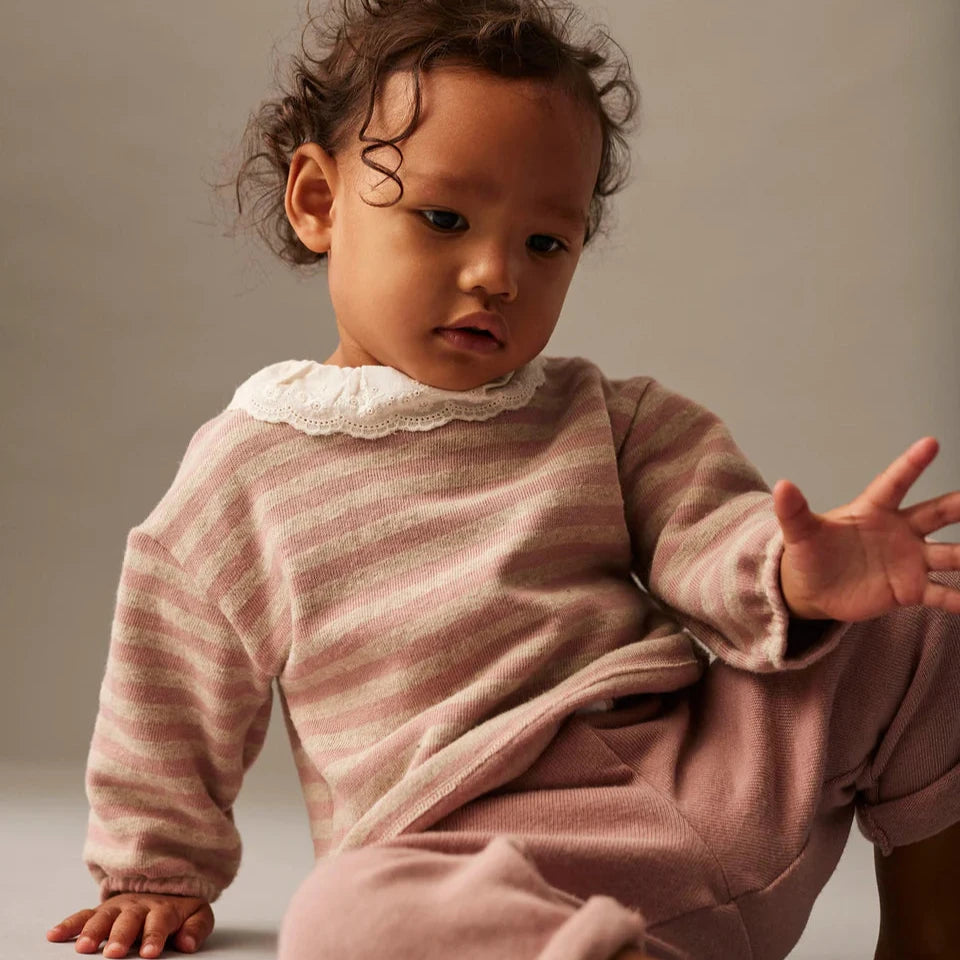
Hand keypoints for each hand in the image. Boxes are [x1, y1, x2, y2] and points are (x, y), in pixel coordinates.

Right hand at [46, 892, 213, 957]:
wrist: (164, 884)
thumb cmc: (179, 910)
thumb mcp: (197, 915)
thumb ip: (196, 928)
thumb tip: (187, 943)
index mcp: (163, 908)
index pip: (159, 922)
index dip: (154, 937)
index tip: (150, 953)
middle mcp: (138, 906)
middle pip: (129, 920)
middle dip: (120, 936)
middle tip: (113, 953)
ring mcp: (118, 907)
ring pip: (104, 916)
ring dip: (93, 931)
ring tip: (83, 948)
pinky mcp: (102, 910)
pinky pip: (84, 915)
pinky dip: (69, 924)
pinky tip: (54, 935)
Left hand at [774, 437, 959, 621]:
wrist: (813, 590)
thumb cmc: (810, 554)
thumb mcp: (799, 533)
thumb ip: (794, 511)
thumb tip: (782, 486)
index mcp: (873, 510)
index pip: (895, 483)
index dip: (911, 464)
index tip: (931, 443)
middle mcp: (899, 531)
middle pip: (938, 512)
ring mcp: (909, 560)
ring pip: (950, 554)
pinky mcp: (910, 589)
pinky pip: (942, 594)